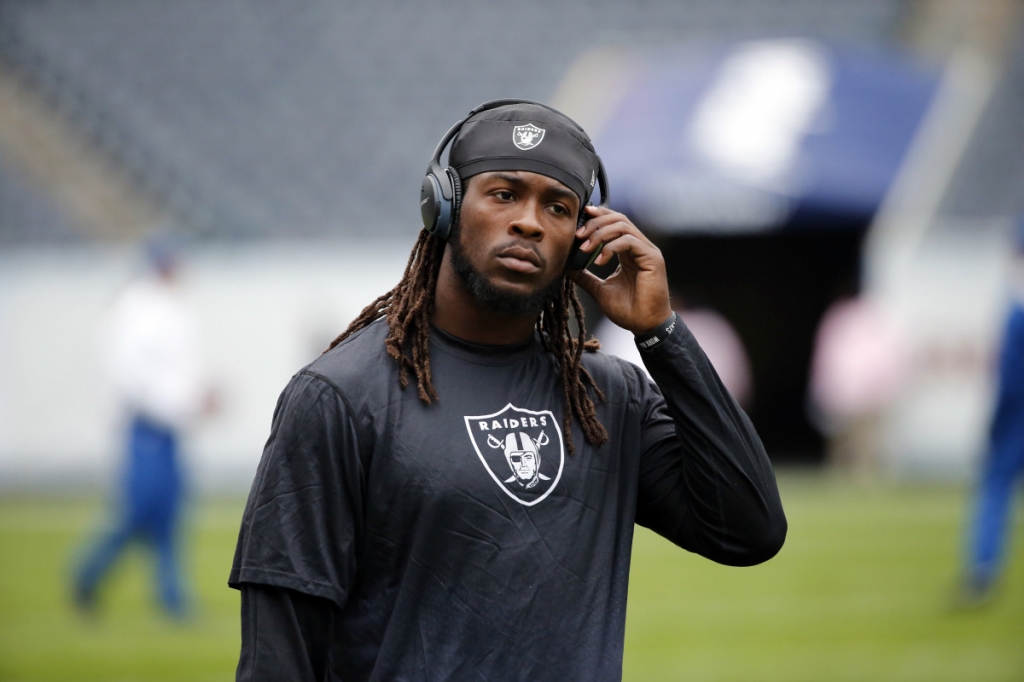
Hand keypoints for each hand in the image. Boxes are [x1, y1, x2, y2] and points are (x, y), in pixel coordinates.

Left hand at [568, 206, 671, 335]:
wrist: (644, 326)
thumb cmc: (627, 310)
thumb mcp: (600, 290)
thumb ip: (585, 276)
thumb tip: (567, 267)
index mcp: (629, 251)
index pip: (615, 222)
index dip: (598, 215)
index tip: (580, 216)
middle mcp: (640, 247)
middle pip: (618, 219)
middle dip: (595, 223)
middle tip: (577, 236)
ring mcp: (647, 251)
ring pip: (623, 226)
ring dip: (600, 234)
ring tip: (585, 249)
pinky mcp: (652, 258)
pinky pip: (630, 241)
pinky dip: (611, 247)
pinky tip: (600, 261)